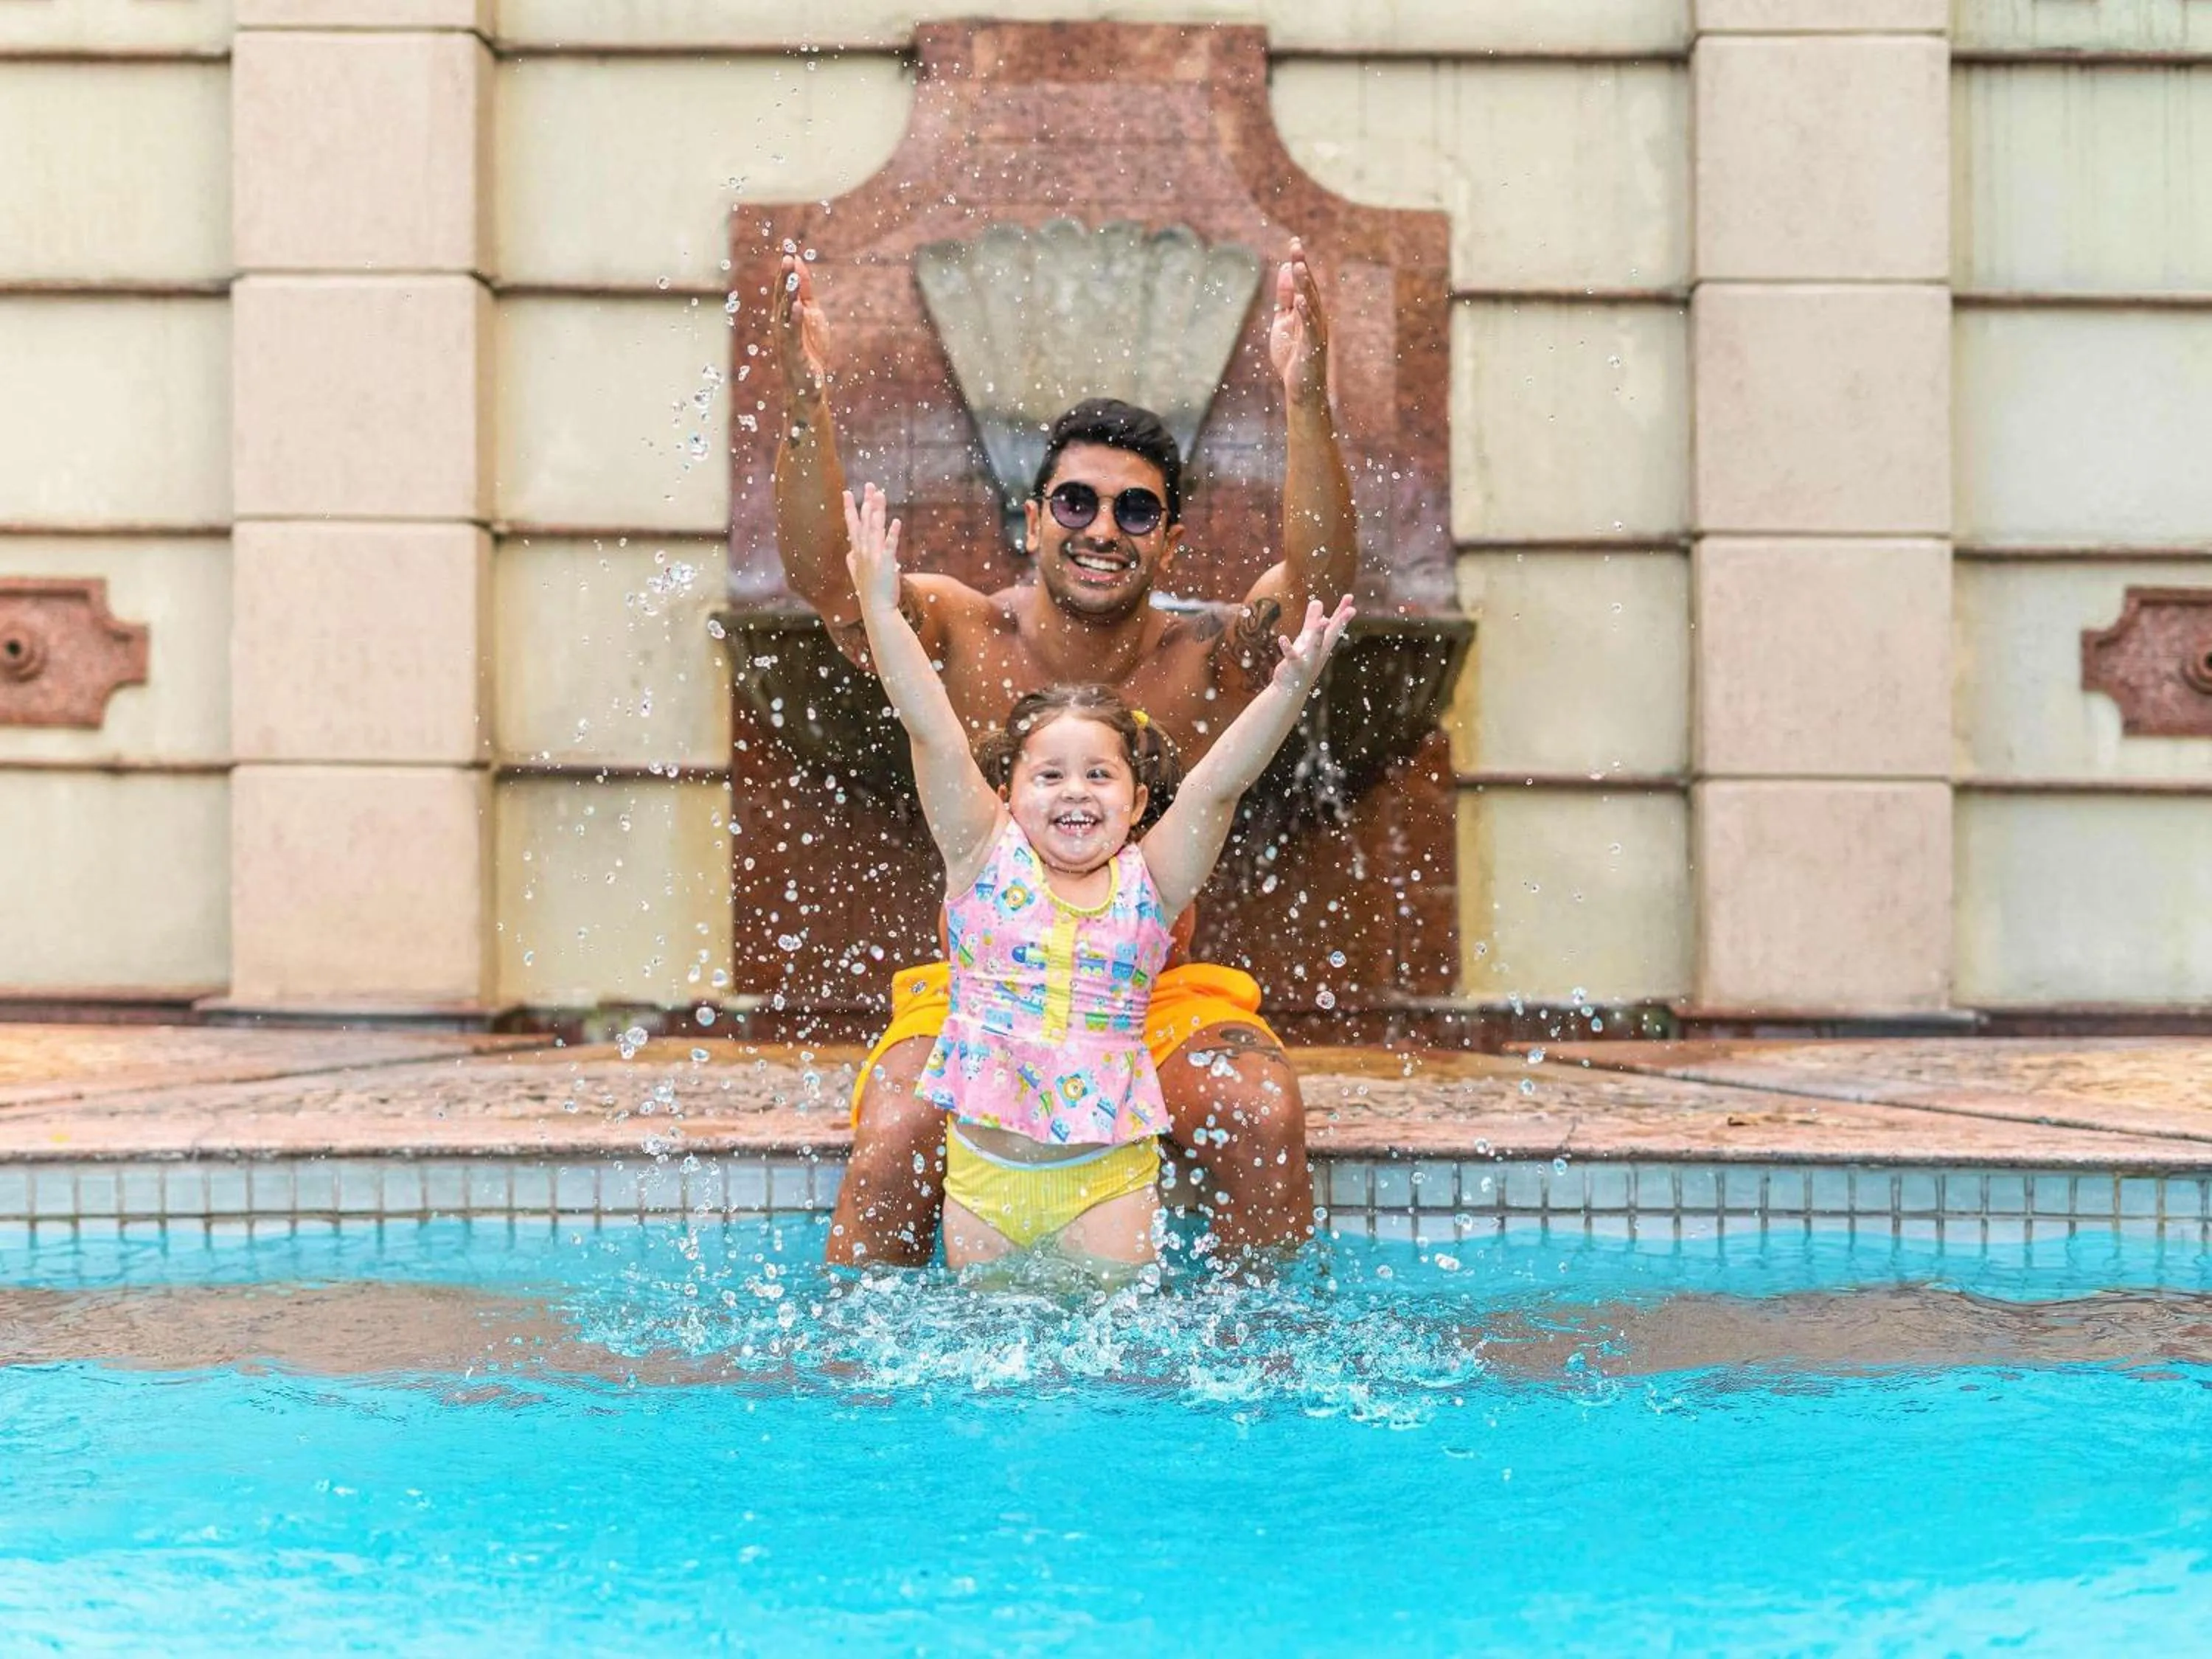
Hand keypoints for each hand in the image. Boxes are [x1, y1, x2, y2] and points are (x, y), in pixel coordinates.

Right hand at [772, 252, 831, 410]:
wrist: (808, 389)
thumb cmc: (809, 351)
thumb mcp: (811, 315)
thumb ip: (805, 291)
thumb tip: (798, 262)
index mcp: (784, 315)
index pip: (782, 288)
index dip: (785, 270)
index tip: (788, 249)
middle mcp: (780, 325)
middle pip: (781, 297)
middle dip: (783, 277)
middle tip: (787, 256)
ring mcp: (785, 340)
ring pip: (784, 313)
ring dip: (787, 294)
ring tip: (790, 276)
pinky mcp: (793, 355)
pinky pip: (792, 335)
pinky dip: (795, 319)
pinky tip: (798, 306)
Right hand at [842, 483, 903, 616]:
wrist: (876, 610)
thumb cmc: (869, 593)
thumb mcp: (857, 575)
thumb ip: (852, 562)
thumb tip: (848, 554)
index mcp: (857, 552)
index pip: (852, 526)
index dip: (849, 508)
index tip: (847, 492)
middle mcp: (863, 552)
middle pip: (864, 522)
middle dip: (866, 502)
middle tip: (870, 485)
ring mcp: (874, 557)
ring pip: (875, 529)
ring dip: (877, 511)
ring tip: (880, 494)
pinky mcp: (886, 564)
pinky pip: (889, 545)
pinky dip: (892, 533)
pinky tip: (896, 521)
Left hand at [1267, 238, 1329, 410]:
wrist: (1301, 388)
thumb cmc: (1293, 357)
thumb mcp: (1282, 322)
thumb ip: (1284, 298)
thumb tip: (1284, 269)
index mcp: (1307, 311)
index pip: (1303, 283)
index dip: (1298, 262)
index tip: (1294, 242)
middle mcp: (1315, 317)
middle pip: (1309, 288)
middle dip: (1302, 267)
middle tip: (1296, 246)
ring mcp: (1315, 331)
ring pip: (1312, 304)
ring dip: (1305, 285)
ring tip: (1298, 267)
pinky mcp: (1312, 346)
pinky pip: (1309, 327)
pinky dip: (1305, 313)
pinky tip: (1299, 300)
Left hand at [1272, 594, 1355, 695]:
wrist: (1290, 688)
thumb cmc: (1300, 660)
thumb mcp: (1306, 638)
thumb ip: (1312, 620)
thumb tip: (1318, 600)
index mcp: (1323, 643)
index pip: (1334, 625)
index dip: (1342, 612)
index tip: (1350, 598)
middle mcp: (1319, 651)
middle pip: (1331, 635)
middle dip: (1340, 622)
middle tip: (1351, 610)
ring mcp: (1308, 660)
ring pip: (1316, 646)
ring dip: (1319, 634)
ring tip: (1324, 621)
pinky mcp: (1295, 666)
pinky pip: (1291, 656)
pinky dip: (1287, 648)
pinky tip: (1282, 638)